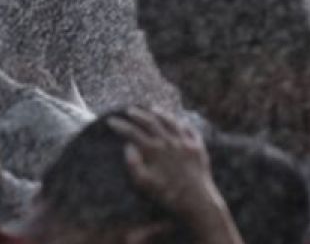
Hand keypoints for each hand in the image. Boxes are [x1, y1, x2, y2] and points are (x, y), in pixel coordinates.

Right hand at [109, 108, 225, 224]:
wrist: (198, 201)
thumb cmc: (167, 194)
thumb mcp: (144, 183)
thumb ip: (133, 164)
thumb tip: (128, 146)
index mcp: (154, 150)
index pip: (133, 133)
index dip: (120, 126)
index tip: (111, 121)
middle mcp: (169, 142)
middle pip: (151, 122)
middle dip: (138, 115)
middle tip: (128, 110)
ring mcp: (185, 143)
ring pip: (171, 122)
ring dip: (160, 113)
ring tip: (152, 108)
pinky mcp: (198, 148)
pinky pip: (190, 130)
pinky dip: (183, 123)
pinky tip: (179, 121)